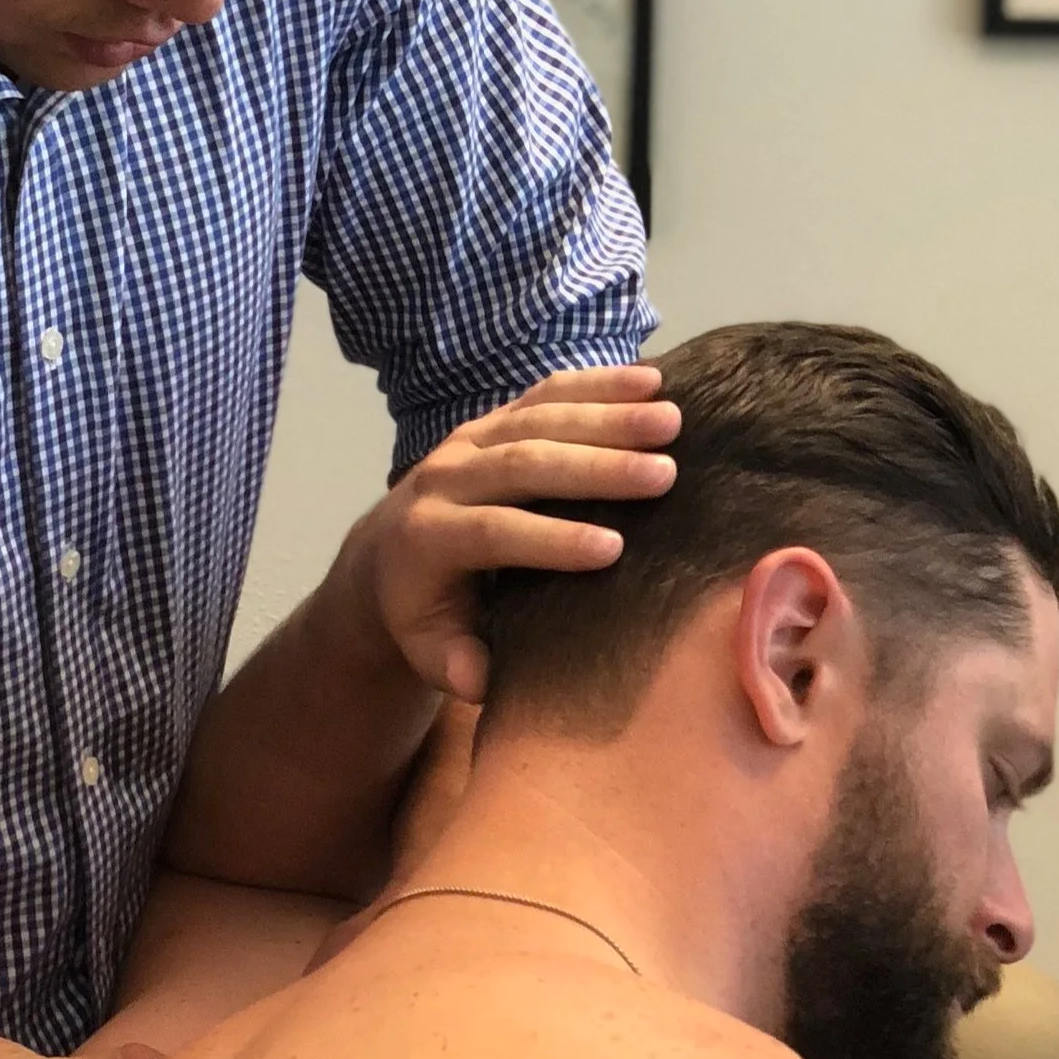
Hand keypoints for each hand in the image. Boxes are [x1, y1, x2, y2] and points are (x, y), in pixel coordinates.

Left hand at [344, 364, 677, 701]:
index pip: (491, 533)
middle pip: (522, 464)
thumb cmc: (423, 609)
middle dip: (594, 469)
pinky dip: (598, 382)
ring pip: (539, 419)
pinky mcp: (493, 418)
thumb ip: (452, 662)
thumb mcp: (428, 646)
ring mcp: (469, 440)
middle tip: (664, 475)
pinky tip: (653, 378)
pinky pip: (545, 392)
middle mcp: (445, 478)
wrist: (387, 551)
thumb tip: (481, 680)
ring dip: (608, 416)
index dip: (549, 539)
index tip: (613, 549)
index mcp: (428, 537)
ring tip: (671, 421)